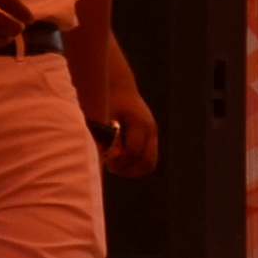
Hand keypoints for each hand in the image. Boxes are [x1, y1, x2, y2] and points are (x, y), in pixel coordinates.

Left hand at [92, 61, 161, 180]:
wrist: (119, 87)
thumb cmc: (106, 100)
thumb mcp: (103, 117)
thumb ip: (105, 137)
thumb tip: (106, 159)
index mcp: (139, 123)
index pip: (133, 152)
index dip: (119, 162)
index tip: (105, 161)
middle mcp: (151, 130)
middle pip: (147, 162)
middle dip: (128, 170)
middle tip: (110, 167)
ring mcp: (153, 134)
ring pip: (149, 164)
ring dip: (132, 170)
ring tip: (114, 166)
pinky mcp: (151, 138)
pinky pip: (147, 159)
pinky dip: (134, 165)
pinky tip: (119, 161)